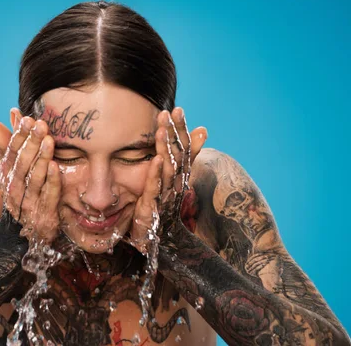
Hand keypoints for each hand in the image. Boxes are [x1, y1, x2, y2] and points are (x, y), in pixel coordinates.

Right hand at [0, 116, 60, 242]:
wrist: (26, 236)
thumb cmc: (24, 196)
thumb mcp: (15, 170)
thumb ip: (11, 144)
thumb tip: (8, 115)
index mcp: (7, 178)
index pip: (10, 154)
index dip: (18, 136)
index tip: (27, 119)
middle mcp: (14, 191)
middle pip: (22, 164)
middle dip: (32, 143)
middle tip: (42, 125)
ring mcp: (28, 204)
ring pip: (34, 179)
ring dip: (42, 158)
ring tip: (50, 140)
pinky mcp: (44, 214)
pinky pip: (47, 195)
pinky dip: (51, 181)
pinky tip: (55, 166)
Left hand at [129, 107, 206, 252]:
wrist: (154, 242)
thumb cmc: (159, 208)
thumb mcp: (167, 183)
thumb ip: (178, 160)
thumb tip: (197, 135)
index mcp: (178, 176)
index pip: (182, 148)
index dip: (181, 129)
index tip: (178, 109)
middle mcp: (175, 183)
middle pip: (178, 154)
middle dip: (175, 132)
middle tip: (172, 111)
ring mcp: (165, 195)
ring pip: (167, 168)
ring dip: (165, 147)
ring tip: (162, 128)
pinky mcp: (152, 206)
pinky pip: (155, 188)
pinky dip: (156, 173)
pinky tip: (156, 159)